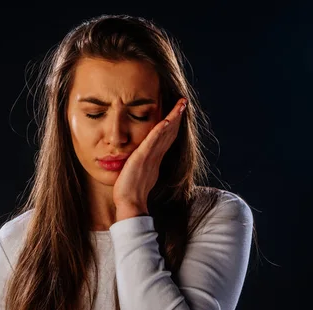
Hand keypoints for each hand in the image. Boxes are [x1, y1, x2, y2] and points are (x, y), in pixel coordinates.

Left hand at [113, 98, 187, 218]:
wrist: (130, 204)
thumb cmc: (130, 192)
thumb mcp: (138, 173)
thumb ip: (141, 164)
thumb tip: (138, 159)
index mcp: (155, 159)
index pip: (166, 138)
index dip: (173, 124)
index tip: (177, 112)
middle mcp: (156, 156)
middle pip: (170, 132)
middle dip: (177, 117)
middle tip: (183, 102)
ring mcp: (151, 157)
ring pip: (165, 133)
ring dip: (173, 118)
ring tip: (180, 104)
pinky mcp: (143, 158)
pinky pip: (153, 141)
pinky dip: (161, 130)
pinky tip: (166, 120)